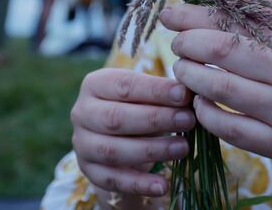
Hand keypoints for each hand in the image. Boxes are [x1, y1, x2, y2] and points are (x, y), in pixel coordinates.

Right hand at [71, 68, 195, 196]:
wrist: (117, 136)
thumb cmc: (137, 105)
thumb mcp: (145, 94)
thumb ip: (162, 93)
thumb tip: (188, 94)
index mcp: (95, 84)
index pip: (125, 86)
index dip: (155, 91)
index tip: (184, 95)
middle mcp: (82, 113)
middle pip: (116, 118)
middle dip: (155, 119)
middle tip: (188, 120)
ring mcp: (82, 144)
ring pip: (114, 150)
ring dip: (152, 150)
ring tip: (183, 148)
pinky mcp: (89, 171)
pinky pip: (113, 180)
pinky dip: (139, 184)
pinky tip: (162, 186)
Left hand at [160, 3, 271, 162]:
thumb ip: (248, 24)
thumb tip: (191, 11)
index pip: (233, 19)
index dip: (194, 17)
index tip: (169, 16)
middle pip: (224, 50)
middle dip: (188, 45)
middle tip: (177, 47)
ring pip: (221, 87)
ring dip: (190, 77)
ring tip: (184, 72)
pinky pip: (228, 126)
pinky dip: (204, 113)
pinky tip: (199, 104)